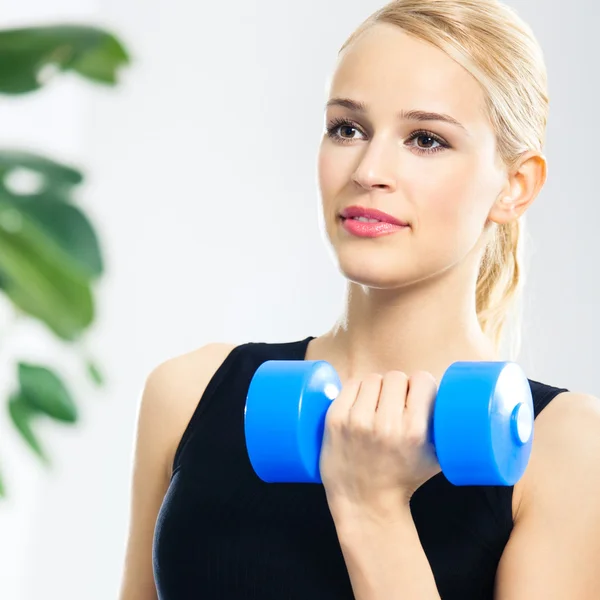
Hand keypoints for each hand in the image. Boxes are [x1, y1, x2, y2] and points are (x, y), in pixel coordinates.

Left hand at [320, 371, 441, 521]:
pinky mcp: (335, 420)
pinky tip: (361, 402)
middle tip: (397, 400)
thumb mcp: (436, 458)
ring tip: (379, 403)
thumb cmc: (403, 479)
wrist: (365, 504)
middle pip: (395, 377)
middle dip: (398, 386)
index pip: (422, 380)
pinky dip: (357, 390)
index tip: (418, 392)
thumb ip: (446, 430)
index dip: (421, 384)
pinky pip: (351, 386)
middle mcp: (385, 425)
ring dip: (377, 387)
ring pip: (372, 379)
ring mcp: (357, 421)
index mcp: (414, 432)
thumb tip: (458, 398)